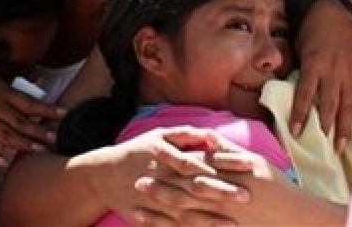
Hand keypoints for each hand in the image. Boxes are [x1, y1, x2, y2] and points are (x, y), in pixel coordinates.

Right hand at [0, 65, 63, 167]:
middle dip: (40, 131)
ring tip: (39, 150)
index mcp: (0, 91)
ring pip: (6, 136)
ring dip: (24, 144)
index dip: (48, 110)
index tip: (63, 114)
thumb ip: (7, 88)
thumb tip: (28, 89)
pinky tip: (5, 162)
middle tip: (56, 138)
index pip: (29, 102)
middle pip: (21, 122)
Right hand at [89, 127, 246, 225]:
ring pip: (186, 211)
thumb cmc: (137, 151)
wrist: (102, 174)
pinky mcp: (148, 217)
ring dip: (210, 218)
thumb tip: (211, 135)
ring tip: (233, 224)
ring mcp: (156, 199)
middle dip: (222, 192)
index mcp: (169, 155)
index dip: (226, 162)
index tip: (249, 165)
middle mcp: (164, 177)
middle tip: (247, 196)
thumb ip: (185, 134)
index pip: (204, 159)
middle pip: (197, 186)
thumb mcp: (158, 135)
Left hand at [136, 134, 344, 225]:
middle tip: (137, 183)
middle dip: (160, 187)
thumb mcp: (253, 161)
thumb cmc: (275, 186)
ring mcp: (220, 217)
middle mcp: (221, 196)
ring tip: (138, 209)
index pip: (192, 166)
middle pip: (184, 190)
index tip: (151, 158)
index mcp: (226, 175)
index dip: (171, 162)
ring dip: (160, 212)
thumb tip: (205, 135)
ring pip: (184, 215)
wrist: (293, 216)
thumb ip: (227, 148)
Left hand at [290, 0, 351, 151]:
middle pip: (330, 106)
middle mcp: (333, 73)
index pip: (305, 95)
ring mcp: (351, 73)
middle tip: (325, 149)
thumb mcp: (301, 42)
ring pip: (349, 106)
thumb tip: (294, 84)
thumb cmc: (317, 22)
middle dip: (327, 128)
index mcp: (315, 65)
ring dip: (346, 128)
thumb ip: (300, 65)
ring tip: (343, 147)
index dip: (300, 115)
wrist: (347, 8)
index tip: (296, 132)